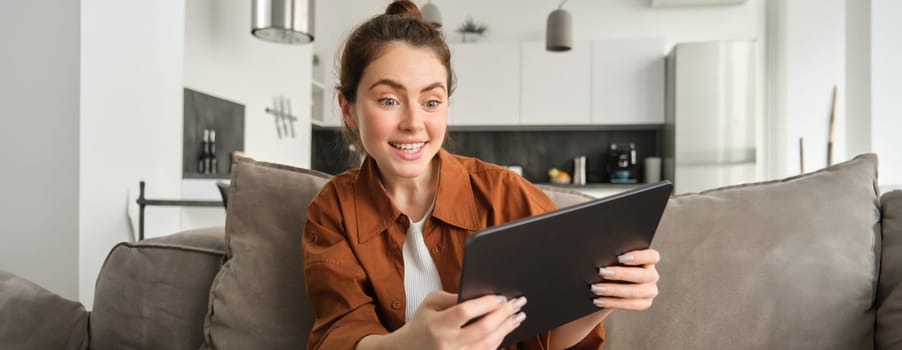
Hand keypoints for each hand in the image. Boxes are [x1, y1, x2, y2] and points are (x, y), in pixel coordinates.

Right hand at [359, 291, 525, 349]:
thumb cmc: (421, 323)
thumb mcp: (430, 302)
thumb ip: (453, 297)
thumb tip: (482, 294)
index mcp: (436, 324)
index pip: (465, 312)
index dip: (486, 304)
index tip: (501, 297)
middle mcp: (446, 343)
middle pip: (482, 330)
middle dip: (503, 315)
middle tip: (518, 304)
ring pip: (488, 344)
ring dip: (506, 329)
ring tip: (518, 317)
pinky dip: (498, 341)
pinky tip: (505, 330)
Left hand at [590, 249, 659, 310]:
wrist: (612, 283)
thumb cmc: (613, 265)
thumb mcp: (615, 259)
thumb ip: (613, 256)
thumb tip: (601, 256)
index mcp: (649, 260)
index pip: (652, 256)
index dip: (639, 257)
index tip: (620, 258)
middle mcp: (652, 275)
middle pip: (642, 275)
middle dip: (620, 274)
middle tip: (601, 272)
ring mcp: (650, 290)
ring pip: (635, 292)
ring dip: (613, 290)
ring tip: (596, 288)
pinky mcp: (644, 303)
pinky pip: (630, 305)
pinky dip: (612, 302)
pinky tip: (598, 300)